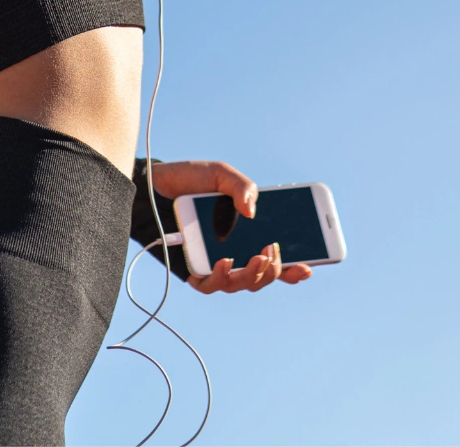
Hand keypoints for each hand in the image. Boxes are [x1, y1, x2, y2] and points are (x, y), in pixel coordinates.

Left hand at [146, 158, 312, 293]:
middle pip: (262, 276)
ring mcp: (212, 263)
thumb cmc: (187, 180)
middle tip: (275, 252)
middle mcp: (232, 252)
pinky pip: (210, 284)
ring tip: (258, 258)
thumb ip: (241, 187)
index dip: (294, 268)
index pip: (274, 257)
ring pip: (240, 284)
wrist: (150, 184)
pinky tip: (225, 262)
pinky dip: (221, 277)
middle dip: (276, 270)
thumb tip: (253, 213)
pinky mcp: (192, 269)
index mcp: (245, 233)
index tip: (309, 265)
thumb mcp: (219, 174)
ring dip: (254, 275)